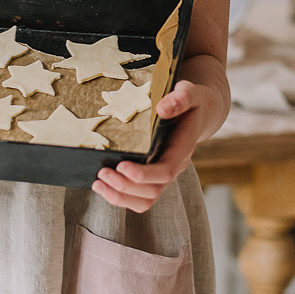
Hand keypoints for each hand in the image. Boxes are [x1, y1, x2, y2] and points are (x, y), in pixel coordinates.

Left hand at [91, 77, 223, 212]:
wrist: (197, 112)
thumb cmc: (191, 103)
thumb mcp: (189, 93)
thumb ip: (180, 99)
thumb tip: (162, 109)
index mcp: (182, 150)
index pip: (165, 172)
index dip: (143, 174)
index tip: (121, 166)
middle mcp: (174, 167)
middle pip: (152, 191)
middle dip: (125, 187)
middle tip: (102, 172)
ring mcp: (163, 175)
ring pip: (145, 201)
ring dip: (119, 197)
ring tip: (97, 184)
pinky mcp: (153, 177)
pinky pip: (139, 197)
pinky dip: (120, 196)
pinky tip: (102, 186)